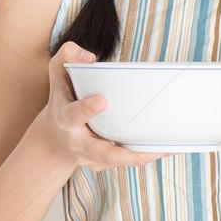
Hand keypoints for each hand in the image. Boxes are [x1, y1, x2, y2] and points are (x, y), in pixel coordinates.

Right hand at [42, 42, 167, 169]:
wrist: (55, 138)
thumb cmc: (63, 100)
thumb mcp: (58, 73)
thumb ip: (68, 56)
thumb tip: (90, 58)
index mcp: (66, 118)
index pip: (73, 115)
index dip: (86, 109)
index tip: (102, 101)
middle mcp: (78, 142)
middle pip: (101, 152)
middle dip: (123, 153)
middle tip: (148, 148)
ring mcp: (91, 157)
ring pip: (117, 161)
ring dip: (141, 157)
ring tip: (165, 148)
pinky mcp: (104, 163)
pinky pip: (125, 162)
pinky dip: (144, 156)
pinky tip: (164, 148)